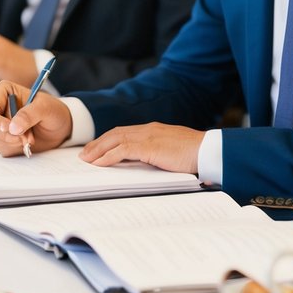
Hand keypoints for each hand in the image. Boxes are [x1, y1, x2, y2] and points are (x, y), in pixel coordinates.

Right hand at [0, 82, 72, 156]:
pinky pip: (0, 147)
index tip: (8, 129)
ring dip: (12, 142)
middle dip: (5, 135)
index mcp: (4, 92)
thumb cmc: (53, 111)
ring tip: (30, 137)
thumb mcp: (45, 108)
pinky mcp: (3, 138)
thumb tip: (12, 127)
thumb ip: (29, 114)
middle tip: (23, 137)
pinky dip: (14, 148)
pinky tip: (26, 141)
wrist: (61, 127)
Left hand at [80, 124, 203, 172]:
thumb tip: (143, 163)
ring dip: (98, 150)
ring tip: (87, 160)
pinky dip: (109, 156)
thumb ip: (156, 153)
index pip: (124, 132)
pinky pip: (122, 150)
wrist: (207, 150)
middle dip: (98, 144)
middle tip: (85, 155)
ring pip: (115, 140)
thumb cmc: (194, 154)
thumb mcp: (171, 152)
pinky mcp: (149, 146)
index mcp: (153, 130)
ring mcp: (148, 136)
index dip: (108, 140)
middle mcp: (148, 129)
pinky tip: (100, 163)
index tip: (97, 148)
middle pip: (115, 133)